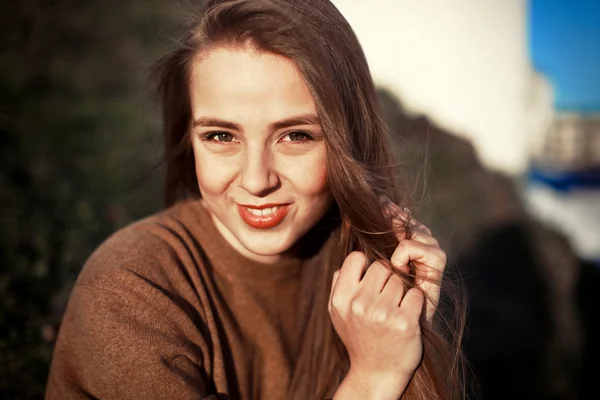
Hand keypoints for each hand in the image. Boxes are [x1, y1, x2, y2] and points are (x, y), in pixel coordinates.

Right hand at [329, 199, 446, 398]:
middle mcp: (359, 304)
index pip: (356, 258)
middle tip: (385, 298)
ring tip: (394, 309)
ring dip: (401, 291)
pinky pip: (415, 294)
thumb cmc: (358, 336)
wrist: (376, 372)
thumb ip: (340, 283)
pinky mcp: (405, 323)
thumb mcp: (337, 312)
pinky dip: (415, 303)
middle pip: (381, 266)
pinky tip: (407, 316)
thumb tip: (352, 254)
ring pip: (400, 279)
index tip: (370, 281)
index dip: (365, 266)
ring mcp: (383, 313)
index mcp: (341, 298)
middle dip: (386, 278)